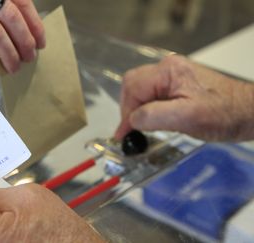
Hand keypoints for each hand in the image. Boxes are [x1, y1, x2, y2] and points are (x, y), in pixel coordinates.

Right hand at [115, 55, 253, 141]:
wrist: (250, 112)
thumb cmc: (226, 114)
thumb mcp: (188, 118)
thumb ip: (154, 116)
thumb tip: (131, 120)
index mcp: (169, 71)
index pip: (133, 87)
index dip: (125, 112)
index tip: (124, 134)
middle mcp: (169, 68)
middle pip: (133, 85)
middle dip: (129, 108)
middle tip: (132, 130)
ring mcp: (173, 75)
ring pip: (141, 90)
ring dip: (138, 109)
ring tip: (143, 127)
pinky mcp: (178, 84)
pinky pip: (152, 94)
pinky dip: (147, 108)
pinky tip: (154, 121)